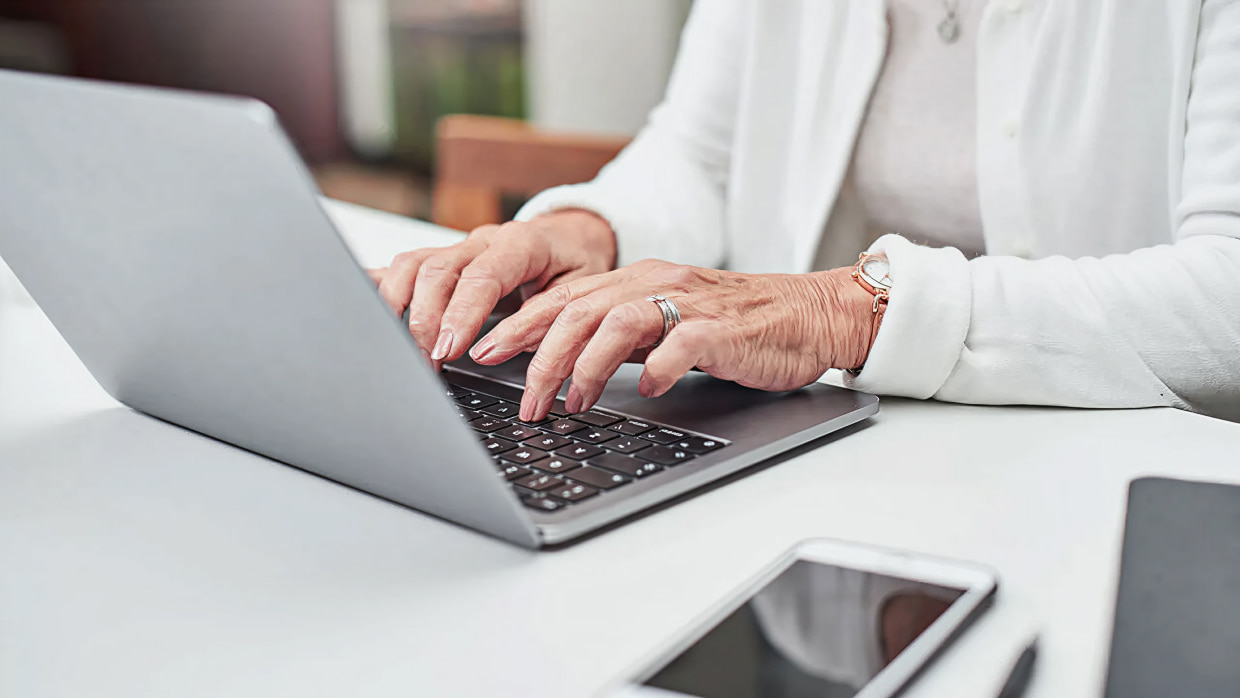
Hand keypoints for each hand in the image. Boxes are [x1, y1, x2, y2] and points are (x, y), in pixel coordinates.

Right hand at [367, 210, 615, 367]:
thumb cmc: (576, 262)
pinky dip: (381, 285)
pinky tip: (362, 303)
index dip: (461, 314)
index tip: (449, 348)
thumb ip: (546, 316)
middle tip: (428, 361)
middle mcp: (482, 241)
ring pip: (413, 265)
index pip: (482, 276)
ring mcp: (458, 247)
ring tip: (404, 349)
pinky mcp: (443, 258)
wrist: (571, 234)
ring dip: (400, 307)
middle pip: (438, 271)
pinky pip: (405, 266)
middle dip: (426, 320)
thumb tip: (510, 345)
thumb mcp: (579, 290)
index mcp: (521, 244)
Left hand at [467, 259, 876, 421]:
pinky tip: (650, 389)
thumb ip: (618, 337)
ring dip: (585, 366)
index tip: (481, 352)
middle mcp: (656, 283)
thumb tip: (560, 366)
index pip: (564, 298)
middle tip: (520, 399)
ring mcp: (690, 304)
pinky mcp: (724, 329)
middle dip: (538, 355)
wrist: (809, 315)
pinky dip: (660, 366)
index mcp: (636, 281)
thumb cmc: (736, 328)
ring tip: (569, 402)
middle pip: (578, 311)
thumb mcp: (664, 325)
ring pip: (617, 323)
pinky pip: (682, 342)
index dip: (518, 325)